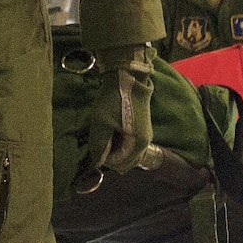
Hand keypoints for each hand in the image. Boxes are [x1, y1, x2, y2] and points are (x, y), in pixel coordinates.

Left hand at [84, 45, 154, 179]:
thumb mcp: (101, 123)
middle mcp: (146, 144)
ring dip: (115, 150)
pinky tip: (111, 133)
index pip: (119, 164)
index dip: (104, 159)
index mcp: (138, 144)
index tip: (96, 145)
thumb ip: (99, 145)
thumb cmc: (114, 100)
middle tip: (99, 142)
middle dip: (111, 156)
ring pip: (128, 154)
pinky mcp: (142, 129)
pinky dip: (120, 144)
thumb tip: (97, 163)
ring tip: (105, 136)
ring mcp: (146, 136)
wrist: (128, 78)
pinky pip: (131, 146)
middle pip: (126, 162)